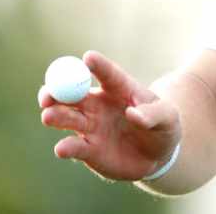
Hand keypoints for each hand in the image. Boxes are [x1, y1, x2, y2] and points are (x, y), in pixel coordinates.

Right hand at [39, 50, 181, 181]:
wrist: (157, 157)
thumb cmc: (162, 127)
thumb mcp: (168, 118)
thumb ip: (153, 114)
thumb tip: (134, 113)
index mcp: (119, 89)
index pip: (107, 73)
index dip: (97, 65)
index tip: (88, 57)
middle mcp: (98, 104)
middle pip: (71, 92)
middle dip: (56, 90)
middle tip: (48, 94)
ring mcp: (89, 126)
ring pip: (64, 117)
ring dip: (55, 115)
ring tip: (49, 116)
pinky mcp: (87, 150)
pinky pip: (72, 147)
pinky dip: (65, 147)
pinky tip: (63, 148)